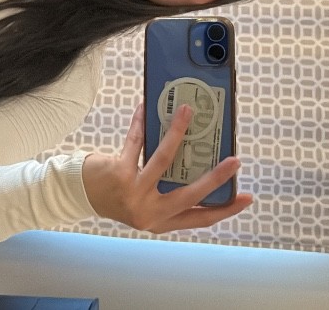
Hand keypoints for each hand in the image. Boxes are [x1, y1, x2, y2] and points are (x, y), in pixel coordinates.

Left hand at [82, 104, 252, 232]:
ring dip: (177, 133)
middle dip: (214, 178)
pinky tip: (146, 107)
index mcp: (161, 221)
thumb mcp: (148, 202)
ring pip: (163, 161)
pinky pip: (136, 143)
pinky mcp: (119, 173)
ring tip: (187, 111)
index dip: (224, 209)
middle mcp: (149, 212)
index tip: (246, 197)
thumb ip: (170, 191)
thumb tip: (197, 158)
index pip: (199, 219)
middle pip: (188, 195)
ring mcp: (134, 193)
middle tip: (235, 160)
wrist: (82, 193)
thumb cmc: (120, 193)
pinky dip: (142, 123)